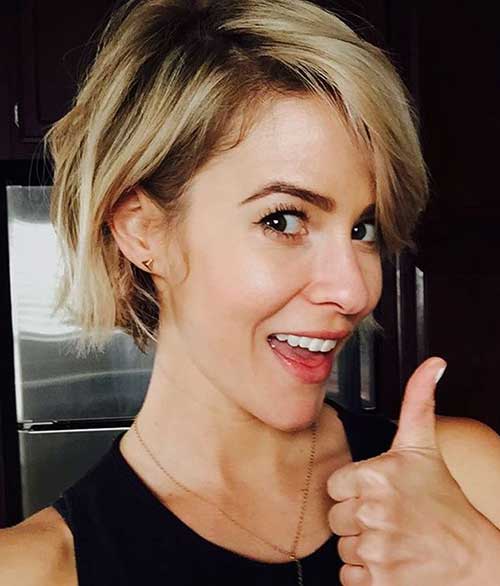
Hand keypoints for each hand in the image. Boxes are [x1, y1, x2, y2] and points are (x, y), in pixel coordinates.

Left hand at [327, 357, 494, 585]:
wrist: (474, 556)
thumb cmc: (444, 500)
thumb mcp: (424, 445)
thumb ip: (418, 400)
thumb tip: (433, 364)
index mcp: (375, 475)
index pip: (334, 486)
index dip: (353, 489)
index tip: (375, 491)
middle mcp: (372, 511)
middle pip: (335, 518)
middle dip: (356, 518)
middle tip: (387, 515)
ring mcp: (376, 548)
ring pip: (342, 547)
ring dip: (362, 546)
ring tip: (391, 537)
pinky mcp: (380, 581)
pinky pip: (350, 577)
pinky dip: (365, 574)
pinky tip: (390, 561)